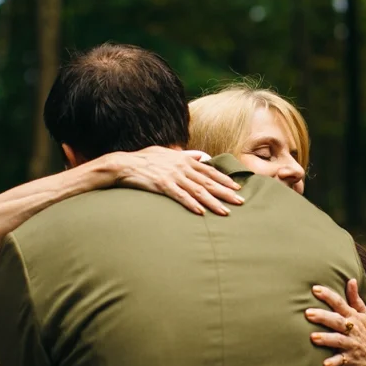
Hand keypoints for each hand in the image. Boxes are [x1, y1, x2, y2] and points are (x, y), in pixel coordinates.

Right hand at [107, 147, 243, 215]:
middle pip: (208, 182)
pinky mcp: (163, 186)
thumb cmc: (145, 159)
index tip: (237, 187)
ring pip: (198, 191)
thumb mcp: (168, 152)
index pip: (210, 171)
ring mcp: (173, 176)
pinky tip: (201, 212)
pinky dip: (192, 204)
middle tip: (240, 201)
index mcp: (184, 159)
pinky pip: (181, 197)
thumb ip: (187, 155)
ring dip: (213, 202)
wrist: (124, 164)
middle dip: (226, 192)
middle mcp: (182, 167)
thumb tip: (202, 157)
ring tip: (225, 211)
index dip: (224, 179)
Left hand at [305, 279, 365, 365]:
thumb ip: (355, 298)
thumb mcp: (364, 314)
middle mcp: (352, 329)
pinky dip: (334, 363)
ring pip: (338, 340)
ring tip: (313, 338)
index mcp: (353, 316)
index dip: (328, 295)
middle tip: (307, 313)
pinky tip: (325, 364)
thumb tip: (351, 279)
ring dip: (326, 339)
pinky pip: (341, 361)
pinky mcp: (350, 359)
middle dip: (323, 317)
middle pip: (336, 320)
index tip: (315, 289)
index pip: (339, 303)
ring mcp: (351, 344)